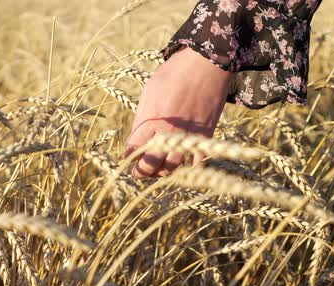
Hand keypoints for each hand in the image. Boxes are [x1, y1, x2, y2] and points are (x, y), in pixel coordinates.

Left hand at [123, 47, 233, 177]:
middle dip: (142, 172)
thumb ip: (142, 117)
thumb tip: (137, 137)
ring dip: (162, 172)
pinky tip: (183, 163)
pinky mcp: (205, 136)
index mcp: (151, 121)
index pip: (134, 150)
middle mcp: (168, 133)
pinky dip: (189, 167)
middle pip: (150, 165)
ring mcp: (187, 137)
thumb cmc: (173, 74)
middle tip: (139, 172)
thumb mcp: (149, 92)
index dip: (129, 156)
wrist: (205, 64)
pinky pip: (196, 162)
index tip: (128, 158)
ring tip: (159, 170)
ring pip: (171, 169)